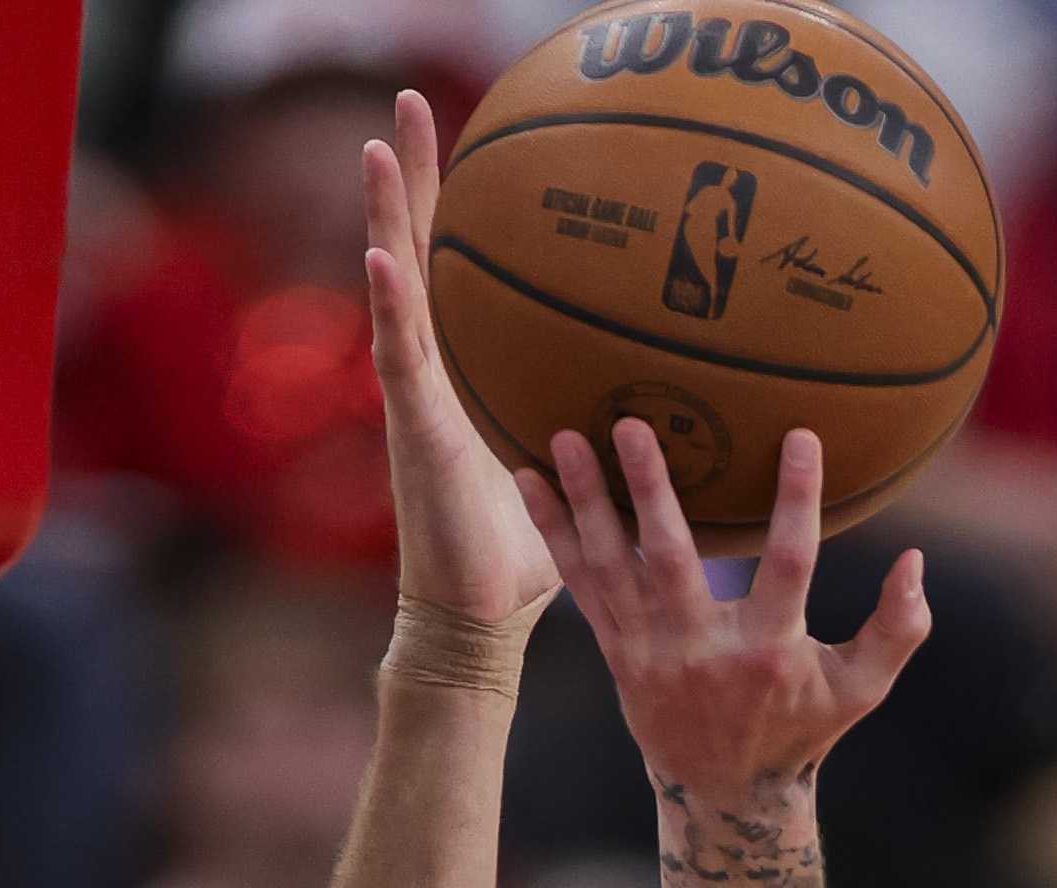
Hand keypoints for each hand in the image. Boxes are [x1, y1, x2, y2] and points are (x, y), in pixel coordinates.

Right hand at [367, 92, 559, 630]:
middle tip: (407, 98)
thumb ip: (611, 427)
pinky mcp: (412, 432)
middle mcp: (434, 370)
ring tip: (374, 146)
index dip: (462, 204)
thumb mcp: (583, 474)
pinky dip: (388, 305)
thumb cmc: (528, 558)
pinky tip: (380, 256)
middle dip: (411, 175)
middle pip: (419, 251)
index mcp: (468, 370)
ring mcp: (415, 396)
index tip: (471, 134)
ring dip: (381, 215)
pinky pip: (399, 357)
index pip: (463, 269)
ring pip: (394, 285)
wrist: (477, 619)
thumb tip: (682, 398)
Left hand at [516, 420, 928, 800]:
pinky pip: (580, 585)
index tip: (801, 438)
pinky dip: (555, 533)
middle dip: (650, 491)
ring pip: (613, 568)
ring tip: (562, 437)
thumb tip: (915, 563)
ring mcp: (651, 652)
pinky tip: (530, 481)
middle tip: (631, 424)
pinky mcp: (617, 652)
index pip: (786, 566)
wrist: (724, 796)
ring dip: (587, 501)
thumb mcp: (859, 691)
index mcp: (767, 651)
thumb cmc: (798, 731)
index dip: (796, 504)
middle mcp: (701, 650)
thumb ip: (897, 631)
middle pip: (672, 560)